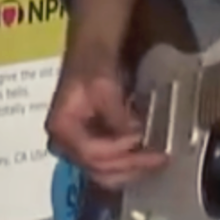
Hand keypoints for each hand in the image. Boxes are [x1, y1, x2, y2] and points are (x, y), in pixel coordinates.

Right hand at [45, 51, 165, 190]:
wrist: (92, 49)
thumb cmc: (95, 63)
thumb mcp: (105, 87)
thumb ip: (118, 117)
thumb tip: (136, 138)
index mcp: (61, 128)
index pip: (92, 153)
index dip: (119, 150)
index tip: (141, 139)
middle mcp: (64, 144)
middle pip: (98, 169)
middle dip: (130, 167)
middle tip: (159, 159)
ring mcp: (77, 147)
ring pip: (106, 171)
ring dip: (132, 167)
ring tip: (158, 159)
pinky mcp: (91, 144)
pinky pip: (110, 161)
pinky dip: (129, 160)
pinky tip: (149, 154)